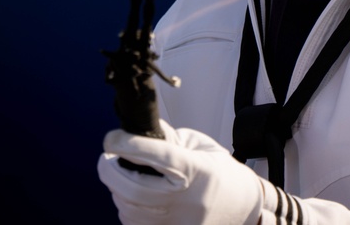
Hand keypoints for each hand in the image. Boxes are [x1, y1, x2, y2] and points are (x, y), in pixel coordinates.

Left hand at [98, 119, 264, 224]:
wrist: (242, 209)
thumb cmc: (220, 174)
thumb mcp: (200, 147)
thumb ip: (168, 139)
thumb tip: (136, 133)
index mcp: (196, 171)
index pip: (159, 156)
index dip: (130, 145)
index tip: (111, 138)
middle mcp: (185, 201)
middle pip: (134, 188)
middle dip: (110, 171)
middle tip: (107, 158)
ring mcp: (177, 223)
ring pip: (128, 208)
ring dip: (118, 190)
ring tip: (126, 176)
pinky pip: (132, 224)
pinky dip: (127, 208)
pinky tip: (135, 197)